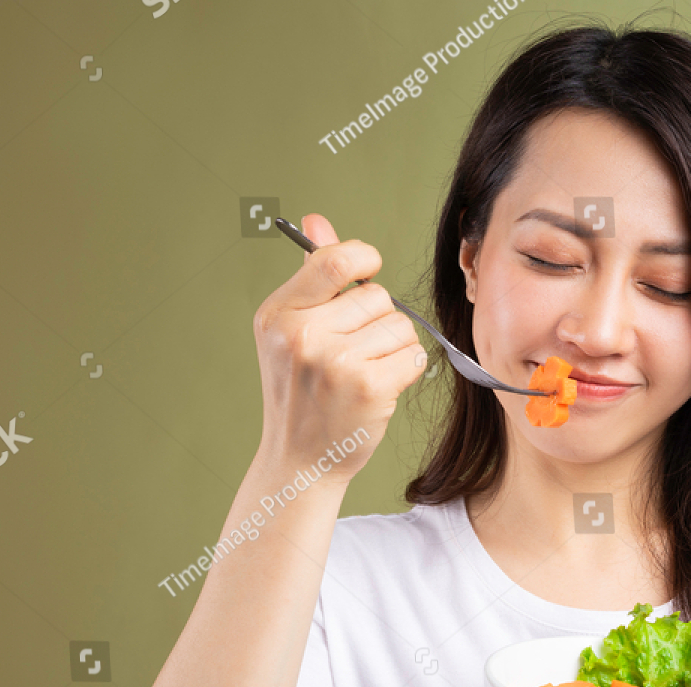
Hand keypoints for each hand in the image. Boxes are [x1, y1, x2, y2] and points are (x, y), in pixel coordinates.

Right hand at [250, 213, 427, 484]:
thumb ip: (311, 277)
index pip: (334, 260)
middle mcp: (302, 335)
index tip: (368, 271)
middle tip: (354, 351)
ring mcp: (336, 362)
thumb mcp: (290, 333)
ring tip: (365, 372)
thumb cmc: (300, 394)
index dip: (363, 259)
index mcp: (278, 314)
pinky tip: (380, 387)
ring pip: (399, 325)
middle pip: (376, 295)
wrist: (300, 462)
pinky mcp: (368, 387)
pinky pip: (412, 355)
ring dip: (394, 347)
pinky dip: (405, 369)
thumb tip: (318, 220)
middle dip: (378, 319)